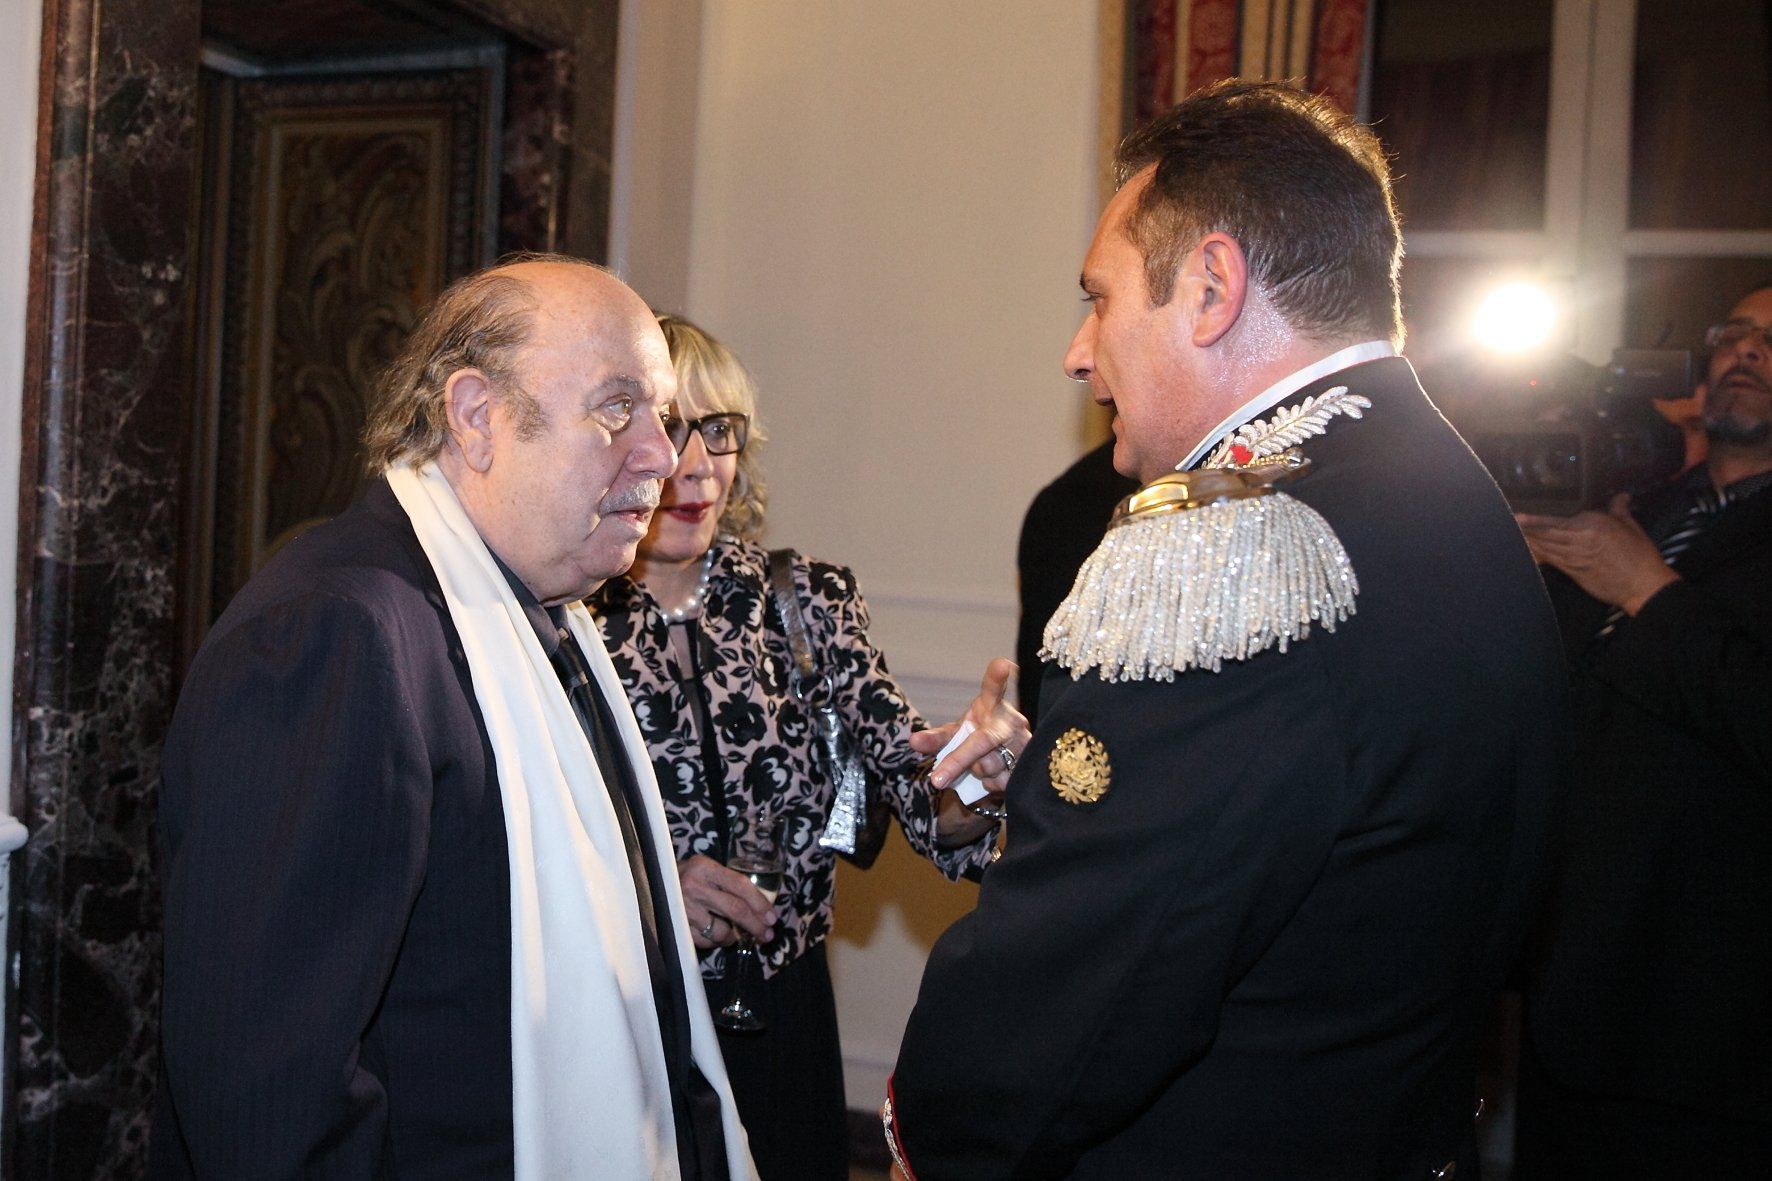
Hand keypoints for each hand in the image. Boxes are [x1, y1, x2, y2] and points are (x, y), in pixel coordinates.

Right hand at [677, 854, 776, 948]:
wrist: (650, 884)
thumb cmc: (687, 878)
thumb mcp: (707, 871)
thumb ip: (729, 883)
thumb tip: (761, 906)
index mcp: (704, 867)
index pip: (740, 886)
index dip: (760, 903)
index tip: (772, 917)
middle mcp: (693, 886)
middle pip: (735, 910)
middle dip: (756, 925)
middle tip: (767, 935)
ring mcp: (683, 908)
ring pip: (721, 931)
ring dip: (733, 937)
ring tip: (733, 934)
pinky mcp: (676, 927)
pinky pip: (705, 942)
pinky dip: (715, 942)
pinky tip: (715, 936)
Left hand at [910, 658, 1030, 794]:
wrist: (1008, 761)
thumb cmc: (979, 739)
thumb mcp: (957, 734)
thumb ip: (936, 738)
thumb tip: (913, 741)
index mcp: (993, 706)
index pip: (994, 689)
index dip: (997, 677)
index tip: (1002, 665)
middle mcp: (1012, 721)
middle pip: (982, 740)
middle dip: (957, 761)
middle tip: (935, 780)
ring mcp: (1024, 744)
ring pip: (988, 766)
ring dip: (975, 772)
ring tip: (979, 764)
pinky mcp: (1029, 767)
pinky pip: (998, 782)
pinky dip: (988, 784)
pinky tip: (994, 775)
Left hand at [1516, 493, 1679, 614]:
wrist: (1643, 585)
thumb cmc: (1640, 555)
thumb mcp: (1631, 527)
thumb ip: (1619, 510)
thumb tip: (1620, 496)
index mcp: (1593, 524)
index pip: (1557, 520)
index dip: (1536, 519)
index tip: (1520, 514)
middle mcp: (1579, 540)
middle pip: (1546, 533)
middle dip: (1526, 528)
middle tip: (1508, 521)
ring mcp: (1575, 558)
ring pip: (1545, 547)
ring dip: (1528, 540)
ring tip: (1512, 532)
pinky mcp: (1574, 573)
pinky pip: (1551, 561)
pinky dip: (1538, 555)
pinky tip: (1528, 550)